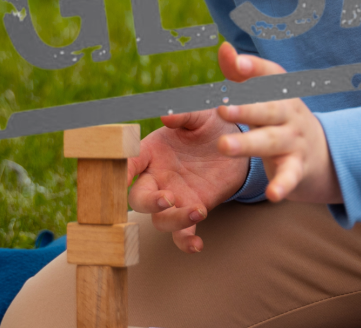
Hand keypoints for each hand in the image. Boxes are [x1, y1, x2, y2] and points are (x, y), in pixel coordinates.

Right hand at [126, 106, 248, 253]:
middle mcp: (157, 177)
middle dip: (148, 202)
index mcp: (152, 152)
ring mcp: (174, 197)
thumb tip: (166, 117)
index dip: (122, 170)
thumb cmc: (212, 126)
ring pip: (160, 220)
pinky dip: (186, 243)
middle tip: (167, 198)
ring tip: (197, 211)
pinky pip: (183, 234)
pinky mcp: (192, 209)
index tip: (124, 176)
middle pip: (139, 199)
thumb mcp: (201, 115)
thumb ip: (185, 115)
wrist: (238, 144)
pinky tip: (197, 245)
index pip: (129, 162)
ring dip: (173, 220)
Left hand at [214, 42, 342, 204]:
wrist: (323, 153)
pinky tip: (272, 194)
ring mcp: (294, 140)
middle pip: (268, 109)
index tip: (237, 63)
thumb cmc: (281, 117)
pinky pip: (290, 176)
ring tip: (224, 146)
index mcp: (281, 92)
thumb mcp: (266, 95)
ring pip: (271, 141)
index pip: (270, 76)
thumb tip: (224, 47)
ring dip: (247, 144)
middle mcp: (289, 113)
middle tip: (221, 109)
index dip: (255, 68)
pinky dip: (282, 185)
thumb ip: (243, 73)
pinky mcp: (298, 167)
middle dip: (246, 108)